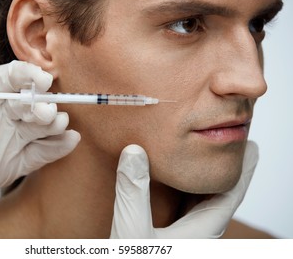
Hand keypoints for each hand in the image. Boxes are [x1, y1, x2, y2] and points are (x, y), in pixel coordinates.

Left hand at [0, 61, 79, 236]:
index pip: (14, 77)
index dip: (30, 76)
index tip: (43, 81)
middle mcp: (3, 113)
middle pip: (33, 102)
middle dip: (45, 104)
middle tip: (47, 112)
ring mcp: (12, 138)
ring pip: (42, 127)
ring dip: (55, 124)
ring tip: (60, 125)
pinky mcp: (16, 162)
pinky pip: (42, 153)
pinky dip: (58, 148)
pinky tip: (70, 141)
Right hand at [110, 141, 257, 237]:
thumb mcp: (132, 232)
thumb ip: (133, 193)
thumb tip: (134, 151)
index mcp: (201, 234)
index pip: (230, 195)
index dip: (244, 170)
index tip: (253, 147)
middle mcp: (198, 237)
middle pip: (220, 197)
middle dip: (227, 171)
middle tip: (229, 146)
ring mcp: (186, 239)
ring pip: (203, 204)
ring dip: (206, 181)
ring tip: (205, 160)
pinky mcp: (172, 240)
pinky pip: (187, 211)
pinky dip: (187, 192)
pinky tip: (178, 184)